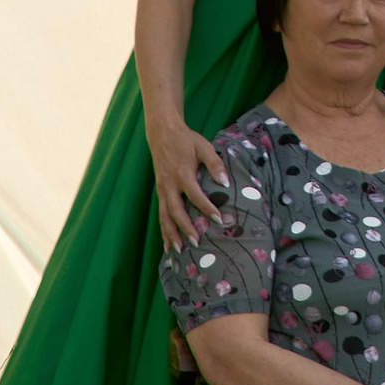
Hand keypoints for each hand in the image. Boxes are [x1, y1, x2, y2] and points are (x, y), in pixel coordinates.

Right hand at [149, 110, 232, 244]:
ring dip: (171, 234)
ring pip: (164, 216)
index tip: (219, 220)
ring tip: (178, 251)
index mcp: (182, 173)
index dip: (207, 208)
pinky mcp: (159, 192)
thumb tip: (225, 183)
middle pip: (176, 210)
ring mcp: (162, 189)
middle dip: (185, 228)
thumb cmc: (186, 140)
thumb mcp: (203, 146)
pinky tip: (167, 244)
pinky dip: (164, 230)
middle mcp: (169, 184)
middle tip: (197, 243)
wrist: (162, 133)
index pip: (195, 194)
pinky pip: (161, 214)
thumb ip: (215, 164)